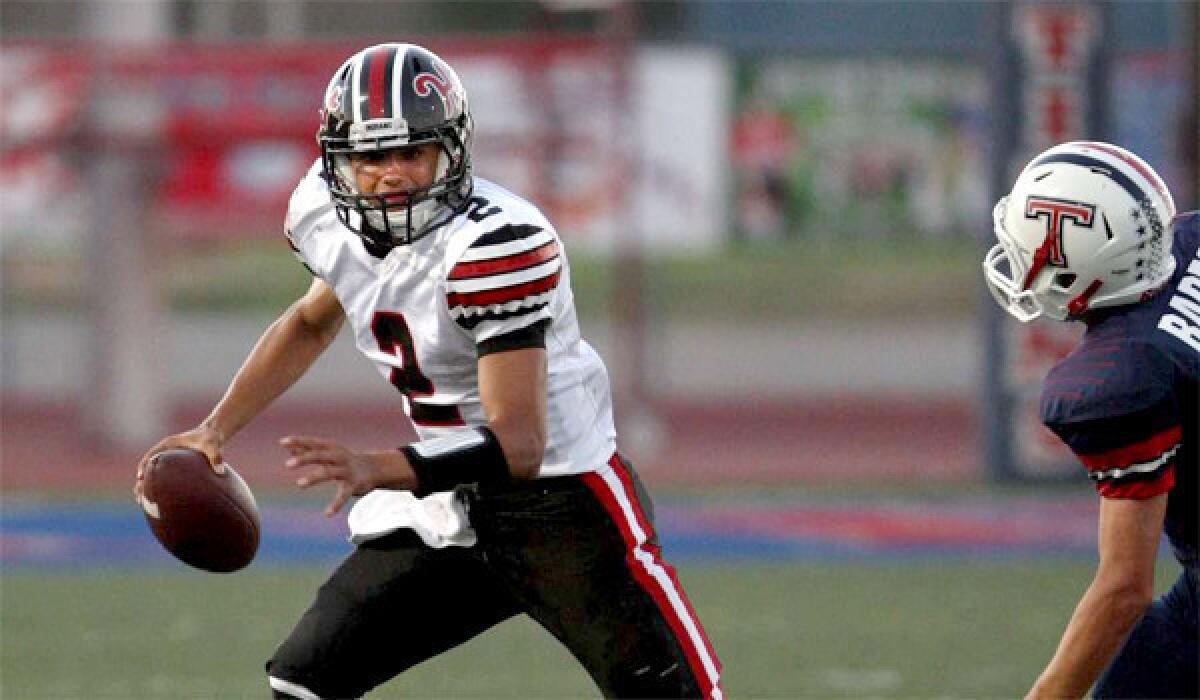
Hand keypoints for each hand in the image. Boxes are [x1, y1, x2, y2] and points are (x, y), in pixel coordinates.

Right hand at [134, 422, 223, 503]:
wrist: (214, 434)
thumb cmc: (212, 439)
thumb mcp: (213, 446)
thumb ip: (216, 457)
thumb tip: (220, 472)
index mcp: (169, 444)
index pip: (151, 455)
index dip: (144, 466)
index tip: (140, 477)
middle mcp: (166, 451)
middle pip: (147, 466)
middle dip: (141, 481)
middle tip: (138, 496)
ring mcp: (168, 458)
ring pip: (153, 472)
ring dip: (146, 485)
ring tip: (142, 502)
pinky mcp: (174, 465)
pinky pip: (162, 475)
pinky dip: (157, 485)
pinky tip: (159, 500)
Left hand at [281, 436, 413, 516]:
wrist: (374, 469)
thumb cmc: (344, 460)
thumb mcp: (327, 453)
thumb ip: (307, 450)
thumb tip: (287, 445)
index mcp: (331, 448)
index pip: (313, 442)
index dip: (298, 441)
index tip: (282, 442)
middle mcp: (339, 456)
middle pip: (320, 455)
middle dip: (304, 459)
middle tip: (287, 465)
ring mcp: (346, 470)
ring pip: (329, 473)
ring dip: (314, 477)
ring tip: (299, 484)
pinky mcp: (353, 485)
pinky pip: (343, 495)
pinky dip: (336, 504)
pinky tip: (327, 513)